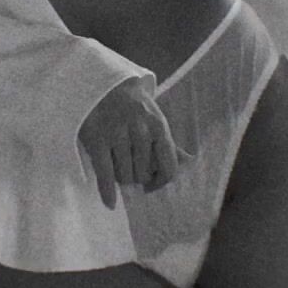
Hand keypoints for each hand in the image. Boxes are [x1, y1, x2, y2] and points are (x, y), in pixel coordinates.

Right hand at [77, 79, 183, 208]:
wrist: (103, 84)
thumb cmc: (133, 107)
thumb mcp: (155, 120)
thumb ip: (169, 143)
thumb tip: (189, 161)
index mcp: (159, 127)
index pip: (168, 167)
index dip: (160, 182)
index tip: (151, 185)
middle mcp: (140, 131)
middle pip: (143, 175)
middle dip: (136, 176)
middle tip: (129, 166)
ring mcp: (118, 134)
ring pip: (125, 177)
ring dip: (121, 177)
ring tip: (116, 165)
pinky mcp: (97, 139)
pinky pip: (105, 174)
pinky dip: (107, 192)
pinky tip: (110, 203)